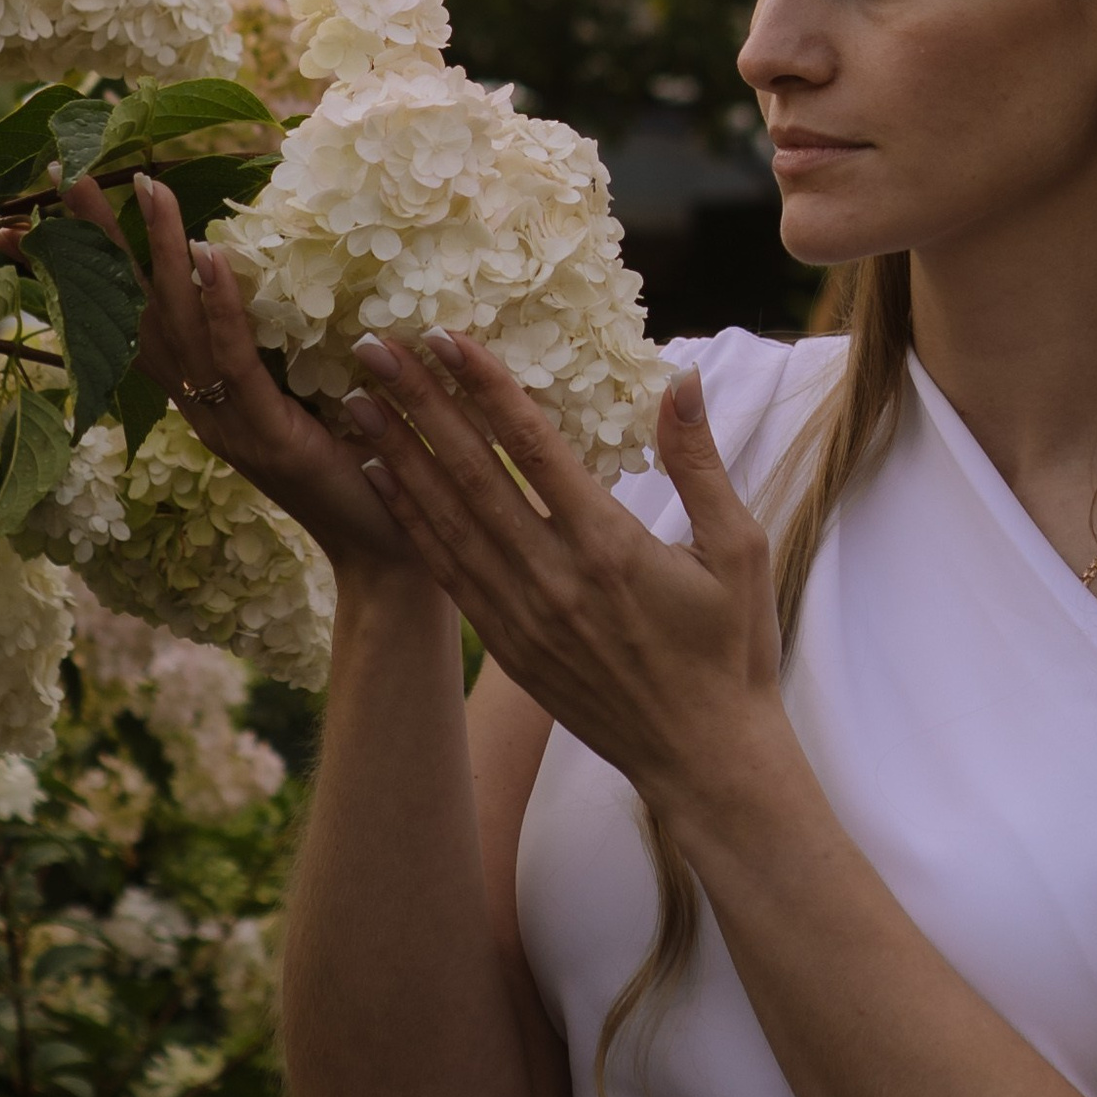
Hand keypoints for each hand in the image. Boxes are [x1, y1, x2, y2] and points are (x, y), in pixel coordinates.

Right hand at [46, 173, 417, 575]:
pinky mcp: (267, 436)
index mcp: (202, 395)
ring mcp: (226, 425)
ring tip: (148, 188)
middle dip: (101, 244)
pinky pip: (235, 360)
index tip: (52, 208)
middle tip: (73, 175)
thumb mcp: (309, 392)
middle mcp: (198, 408)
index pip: (135, 316)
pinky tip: (210, 255)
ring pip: (180, 326)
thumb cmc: (357, 468)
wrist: (386, 552)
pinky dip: (221, 306)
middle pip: (134, 312)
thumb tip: (284, 261)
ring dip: (162, 254)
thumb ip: (286, 341)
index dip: (94, 266)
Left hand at [340, 334, 785, 804]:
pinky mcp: (507, 646)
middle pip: (471, 473)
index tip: (445, 336)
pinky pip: (447, 570)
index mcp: (609, 546)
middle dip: (419, 404)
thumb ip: (699, 461)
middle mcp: (552, 577)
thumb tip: (679, 378)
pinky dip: (410, 520)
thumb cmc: (731, 652)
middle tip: (373, 347)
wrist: (703, 760)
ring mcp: (521, 615)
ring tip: (357, 400)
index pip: (532, 446)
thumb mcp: (739, 550)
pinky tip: (380, 477)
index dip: (485, 386)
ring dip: (399, 454)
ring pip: (447, 519)